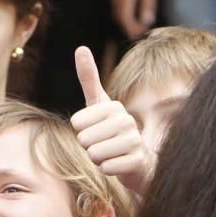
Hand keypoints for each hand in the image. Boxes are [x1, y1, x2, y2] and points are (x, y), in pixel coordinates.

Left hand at [70, 47, 154, 194]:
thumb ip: (89, 78)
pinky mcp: (139, 161)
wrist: (137, 162)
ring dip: (97, 159)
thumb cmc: (110, 131)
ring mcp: (135, 141)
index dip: (81, 131)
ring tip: (110, 154)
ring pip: (94, 154)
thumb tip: (81, 47)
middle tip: (103, 145)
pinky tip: (118, 164)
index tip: (95, 130)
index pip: (77, 123)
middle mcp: (127, 120)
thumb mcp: (98, 105)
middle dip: (88, 147)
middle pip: (84, 139)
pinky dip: (107, 169)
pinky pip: (106, 167)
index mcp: (113, 106)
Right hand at [110, 0, 158, 39]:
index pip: (125, 19)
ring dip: (127, 22)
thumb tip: (147, 21)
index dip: (133, 29)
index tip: (143, 33)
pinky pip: (117, 9)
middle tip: (142, 33)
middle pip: (119, 19)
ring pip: (118, 15)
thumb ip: (147, 5)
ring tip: (139, 26)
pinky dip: (125, 16)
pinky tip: (134, 16)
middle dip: (130, 28)